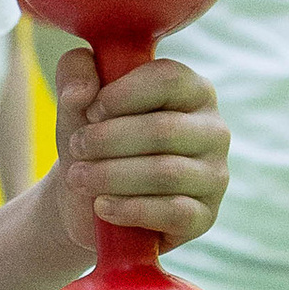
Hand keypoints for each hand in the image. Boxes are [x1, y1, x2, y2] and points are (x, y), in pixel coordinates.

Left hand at [52, 47, 228, 253]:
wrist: (90, 200)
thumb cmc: (95, 142)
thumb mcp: (77, 102)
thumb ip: (74, 73)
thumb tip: (82, 92)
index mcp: (192, 91)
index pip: (169, 79)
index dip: (124, 94)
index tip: (90, 111)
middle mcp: (213, 130)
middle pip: (163, 130)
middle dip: (108, 140)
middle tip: (76, 148)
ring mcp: (214, 175)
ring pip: (166, 173)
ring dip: (112, 176)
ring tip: (78, 178)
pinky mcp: (205, 216)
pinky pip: (174, 212)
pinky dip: (131, 209)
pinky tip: (103, 206)